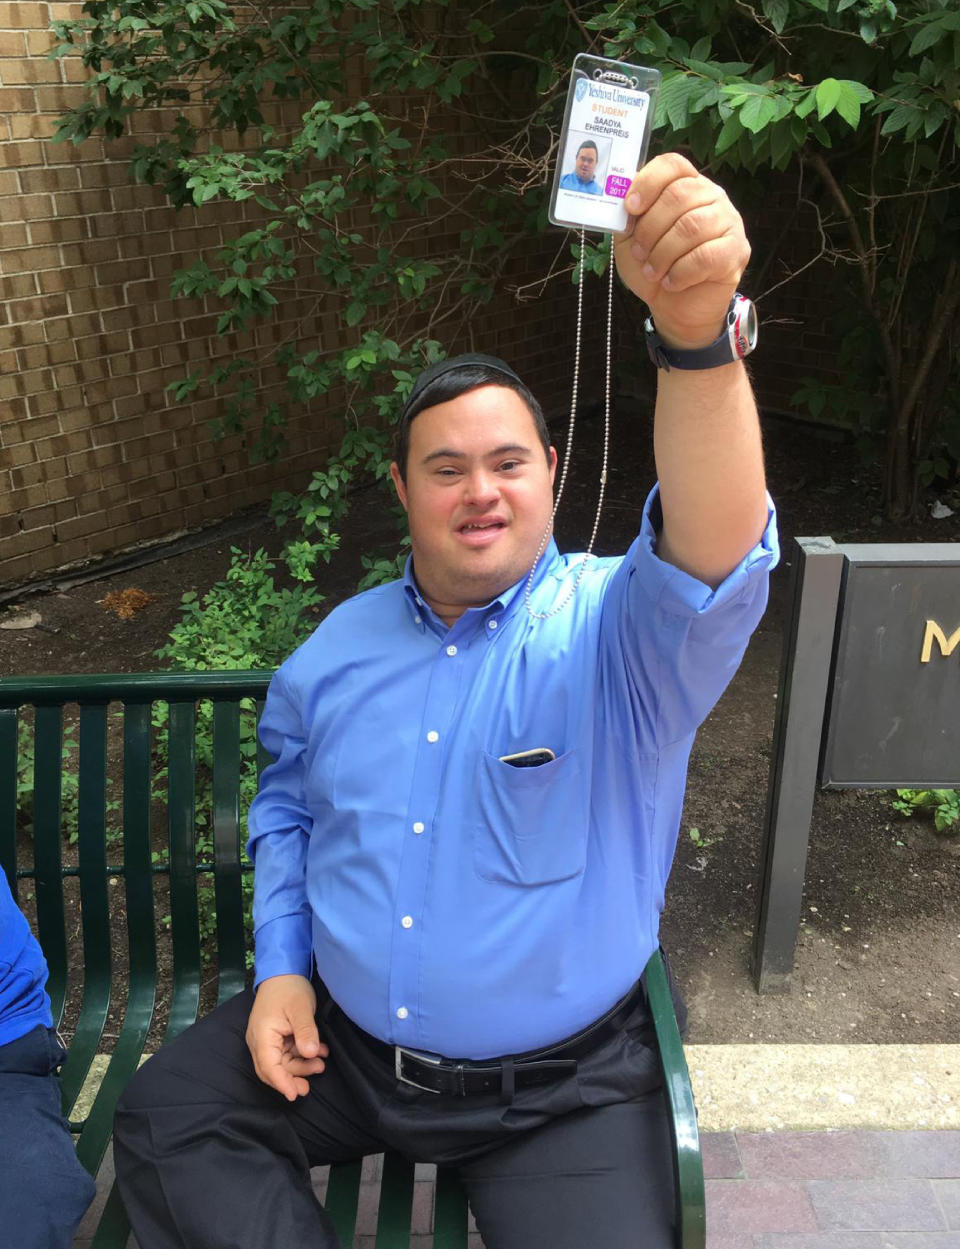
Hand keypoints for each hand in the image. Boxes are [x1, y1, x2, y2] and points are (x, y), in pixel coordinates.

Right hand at [245, 974, 328, 1100]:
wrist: (284, 970)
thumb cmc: (289, 987)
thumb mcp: (301, 1008)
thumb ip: (306, 1031)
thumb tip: (310, 1053)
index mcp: (261, 1035)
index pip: (268, 1066)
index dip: (281, 1083)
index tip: (294, 1094)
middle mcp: (259, 1040)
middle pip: (272, 1069)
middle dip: (290, 1079)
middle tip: (308, 1087)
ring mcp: (267, 1039)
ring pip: (281, 1063)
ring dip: (300, 1066)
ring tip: (321, 1064)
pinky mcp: (276, 1037)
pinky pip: (287, 1053)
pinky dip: (302, 1055)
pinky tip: (319, 1052)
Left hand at [613, 153, 749, 350]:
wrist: (675, 307)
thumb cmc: (654, 267)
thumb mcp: (630, 239)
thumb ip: (626, 216)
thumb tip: (621, 199)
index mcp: (686, 186)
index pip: (673, 165)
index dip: (648, 182)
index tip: (630, 208)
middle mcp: (711, 196)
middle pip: (680, 194)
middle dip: (651, 228)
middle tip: (639, 253)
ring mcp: (728, 221)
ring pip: (692, 225)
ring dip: (663, 253)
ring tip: (652, 272)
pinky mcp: (736, 250)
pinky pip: (706, 255)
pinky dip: (680, 272)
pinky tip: (670, 282)